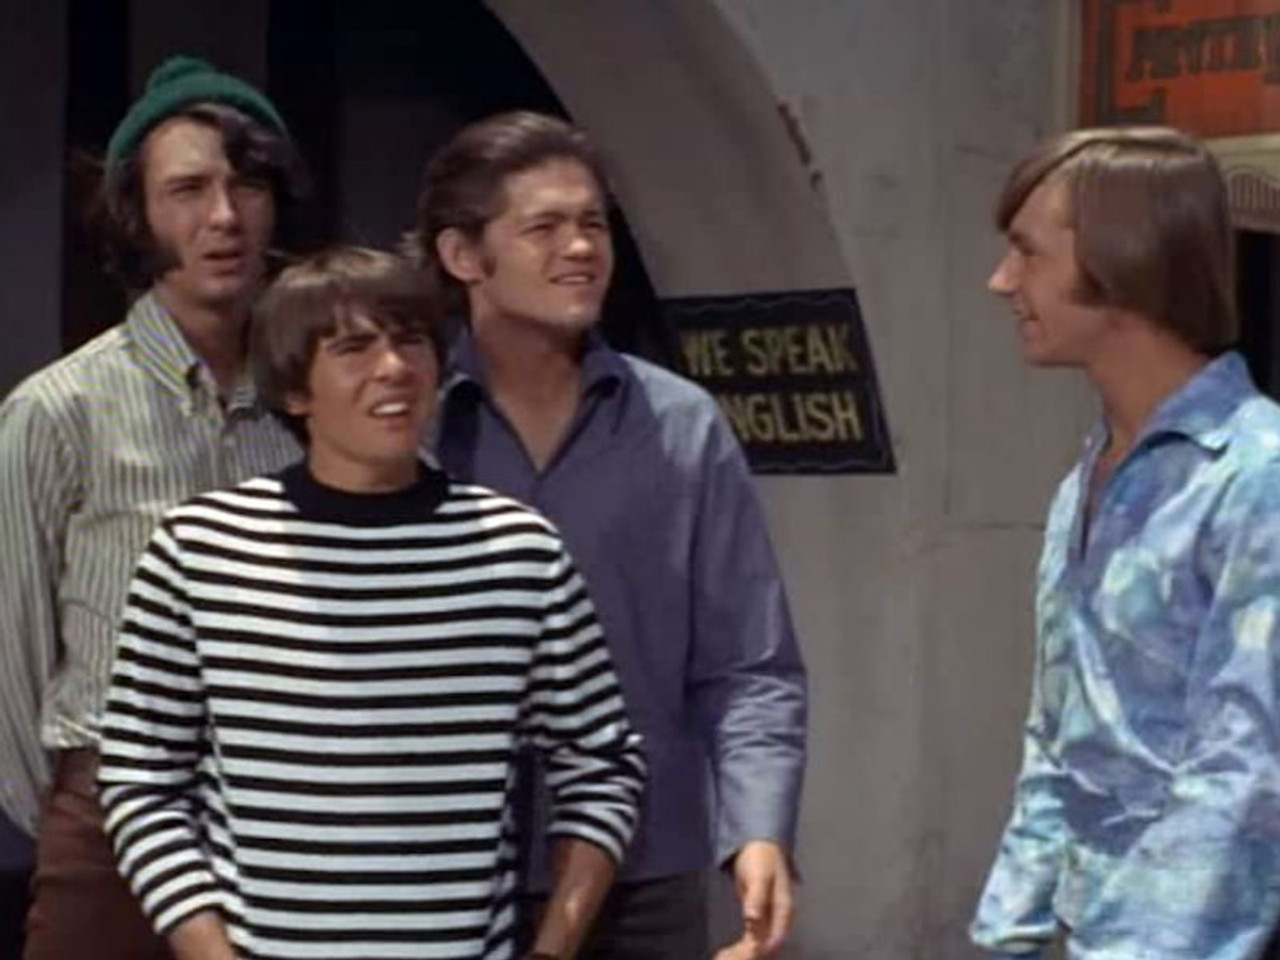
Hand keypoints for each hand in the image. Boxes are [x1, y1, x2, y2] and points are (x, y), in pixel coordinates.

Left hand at [715, 840, 794, 958]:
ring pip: (760, 944)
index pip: (776, 939)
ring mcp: (769, 919)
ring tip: (725, 957)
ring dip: (746, 952)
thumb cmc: (761, 859)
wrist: (758, 846)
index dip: (761, 950)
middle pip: (768, 945)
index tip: (744, 955)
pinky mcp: (758, 919)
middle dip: (751, 954)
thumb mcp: (759, 876)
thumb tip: (752, 920)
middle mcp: (779, 919)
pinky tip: (728, 952)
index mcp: (784, 910)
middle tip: (727, 957)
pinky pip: (753, 938)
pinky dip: (743, 946)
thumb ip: (757, 898)